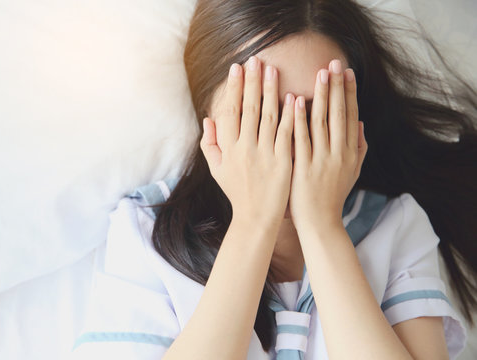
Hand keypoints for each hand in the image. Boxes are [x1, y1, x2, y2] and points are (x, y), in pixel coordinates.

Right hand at [201, 56, 294, 228]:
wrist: (256, 217)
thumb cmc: (236, 192)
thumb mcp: (217, 169)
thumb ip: (210, 144)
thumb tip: (208, 119)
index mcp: (228, 148)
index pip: (230, 111)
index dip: (233, 88)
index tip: (237, 69)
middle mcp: (245, 148)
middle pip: (249, 108)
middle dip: (252, 82)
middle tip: (255, 60)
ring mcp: (265, 154)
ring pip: (268, 116)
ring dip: (271, 90)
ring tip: (272, 70)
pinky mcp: (283, 161)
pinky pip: (287, 133)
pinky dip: (290, 115)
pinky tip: (292, 97)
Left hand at [289, 59, 366, 232]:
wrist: (320, 222)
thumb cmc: (333, 196)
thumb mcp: (353, 172)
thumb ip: (359, 147)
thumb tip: (360, 122)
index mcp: (350, 153)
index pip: (350, 115)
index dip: (349, 92)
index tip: (346, 72)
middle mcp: (338, 153)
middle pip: (338, 114)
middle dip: (336, 87)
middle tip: (334, 62)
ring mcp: (321, 160)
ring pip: (321, 122)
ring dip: (321, 96)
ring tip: (320, 73)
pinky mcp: (303, 168)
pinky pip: (300, 139)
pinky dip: (298, 119)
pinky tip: (296, 101)